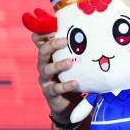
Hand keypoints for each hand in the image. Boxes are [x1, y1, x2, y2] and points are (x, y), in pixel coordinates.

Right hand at [25, 7, 81, 123]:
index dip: (42, 32)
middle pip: (42, 52)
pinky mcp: (50, 93)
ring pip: (47, 70)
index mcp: (49, 54)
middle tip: (65, 40)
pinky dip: (65, 85)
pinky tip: (75, 83)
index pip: (39, 40)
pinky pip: (55, 88)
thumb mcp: (73, 59)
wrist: (69, 103)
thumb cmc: (72, 75)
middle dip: (52, 45)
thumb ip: (76, 47)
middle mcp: (44, 65)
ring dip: (58, 65)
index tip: (52, 27)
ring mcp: (45, 79)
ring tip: (70, 62)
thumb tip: (90, 27)